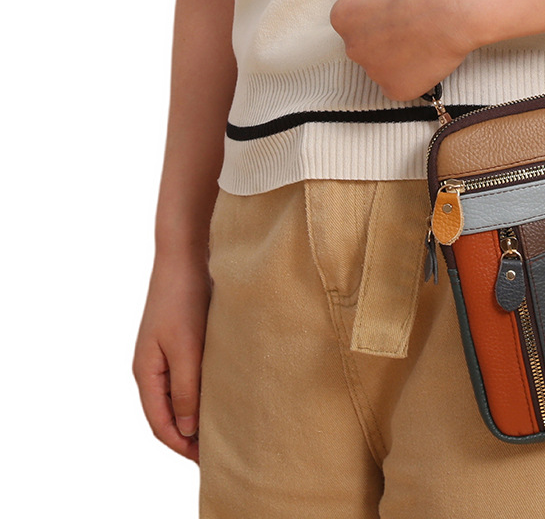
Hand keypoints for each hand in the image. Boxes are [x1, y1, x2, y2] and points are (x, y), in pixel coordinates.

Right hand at [132, 254, 211, 463]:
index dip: (182, 446)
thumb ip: (186, 390)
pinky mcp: (181, 340)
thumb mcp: (186, 348)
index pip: (160, 424)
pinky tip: (224, 394)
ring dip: (197, 414)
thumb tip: (188, 430)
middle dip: (190, 436)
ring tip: (225, 428)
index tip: (207, 461)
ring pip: (179, 396)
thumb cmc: (183, 299)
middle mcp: (152, 367)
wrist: (185, 256)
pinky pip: (189, 376)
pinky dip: (202, 391)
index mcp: (146, 373)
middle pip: (168, 414)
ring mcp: (166, 354)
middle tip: (219, 451)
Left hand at [330, 0, 476, 100]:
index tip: (392, 15)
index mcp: (344, 15)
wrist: (455, 8)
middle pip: (364, 48)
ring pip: (382, 69)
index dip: (374, 18)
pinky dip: (412, 79)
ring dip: (397, 60)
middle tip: (409, 30)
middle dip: (383, 41)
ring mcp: (373, 71)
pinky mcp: (396, 89)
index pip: (352, 22)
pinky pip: (400, 87)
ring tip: (423, 44)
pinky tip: (427, 62)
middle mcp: (351, 46)